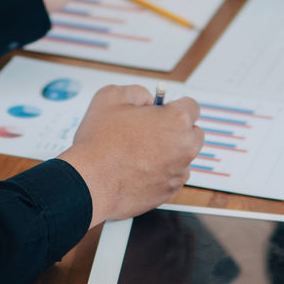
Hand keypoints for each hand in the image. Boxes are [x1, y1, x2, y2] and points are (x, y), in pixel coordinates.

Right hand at [58, 85, 203, 225]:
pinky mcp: (169, 192)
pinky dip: (161, 172)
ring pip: (183, 157)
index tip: (162, 110)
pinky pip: (172, 177)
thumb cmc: (100, 143)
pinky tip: (139, 168)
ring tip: (140, 151)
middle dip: (177, 130)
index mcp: (176, 120)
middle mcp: (184, 147)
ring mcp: (178, 172)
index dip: (173, 106)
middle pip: (193, 133)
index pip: (191, 106)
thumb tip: (146, 100)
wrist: (90, 181)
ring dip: (169, 152)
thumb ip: (136, 92)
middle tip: (151, 130)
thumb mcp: (111, 96)